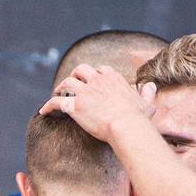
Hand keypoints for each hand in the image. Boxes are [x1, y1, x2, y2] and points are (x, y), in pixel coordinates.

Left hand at [40, 65, 156, 141]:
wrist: (126, 126)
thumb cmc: (137, 118)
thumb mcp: (147, 103)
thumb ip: (147, 93)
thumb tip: (151, 86)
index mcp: (114, 79)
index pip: (102, 70)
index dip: (96, 74)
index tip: (94, 81)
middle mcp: (97, 81)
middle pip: (82, 70)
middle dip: (76, 74)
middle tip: (72, 82)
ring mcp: (85, 92)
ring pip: (67, 82)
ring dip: (61, 86)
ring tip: (57, 92)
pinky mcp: (75, 106)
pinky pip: (56, 102)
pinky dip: (48, 105)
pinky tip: (43, 111)